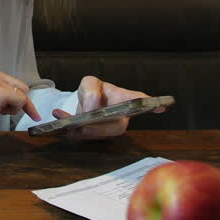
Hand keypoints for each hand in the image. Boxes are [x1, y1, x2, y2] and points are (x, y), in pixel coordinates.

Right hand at [0, 66, 40, 150]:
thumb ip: (1, 91)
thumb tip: (24, 98)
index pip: (15, 83)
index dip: (20, 100)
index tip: (33, 114)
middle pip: (22, 87)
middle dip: (17, 103)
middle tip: (0, 112)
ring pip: (23, 94)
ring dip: (13, 107)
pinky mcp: (0, 92)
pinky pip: (21, 101)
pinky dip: (13, 111)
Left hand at [50, 75, 165, 138]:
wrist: (82, 104)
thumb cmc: (92, 92)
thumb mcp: (90, 83)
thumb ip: (91, 91)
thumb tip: (91, 109)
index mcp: (124, 99)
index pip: (140, 102)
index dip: (151, 105)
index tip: (161, 106)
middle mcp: (120, 116)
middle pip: (116, 127)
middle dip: (99, 128)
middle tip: (83, 124)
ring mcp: (107, 128)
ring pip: (99, 134)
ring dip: (81, 130)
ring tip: (67, 122)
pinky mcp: (93, 135)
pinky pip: (83, 136)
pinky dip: (68, 129)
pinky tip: (58, 116)